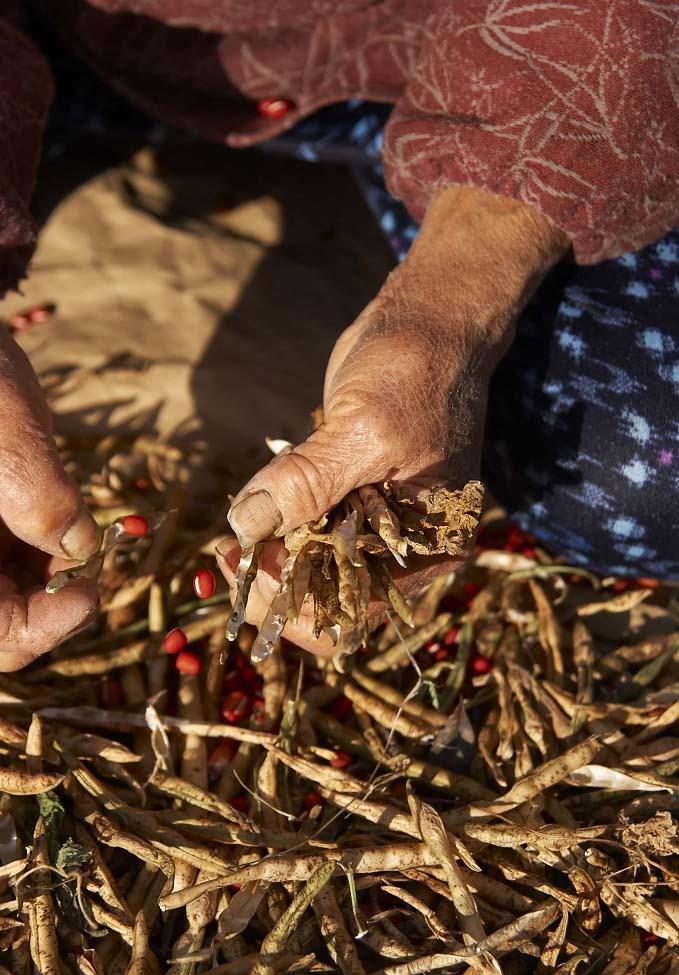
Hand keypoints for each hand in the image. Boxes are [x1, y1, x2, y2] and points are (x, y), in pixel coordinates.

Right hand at [0, 325, 100, 668]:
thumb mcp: (4, 427)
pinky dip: (52, 551)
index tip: (89, 595)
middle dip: (53, 601)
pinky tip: (70, 519)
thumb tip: (80, 546)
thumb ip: (35, 492)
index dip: (40, 628)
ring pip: (14, 595)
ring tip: (82, 533)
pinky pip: (18, 562)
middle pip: (4, 622)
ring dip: (57, 576)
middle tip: (94, 565)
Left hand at [217, 188, 569, 652]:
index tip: (246, 568)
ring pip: (312, 571)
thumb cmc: (415, 372)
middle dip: (274, 586)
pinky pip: (308, 534)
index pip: (354, 613)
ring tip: (230, 542)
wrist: (428, 324)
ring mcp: (375, 526)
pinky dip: (276, 532)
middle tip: (227, 554)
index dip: (294, 603)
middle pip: (329, 601)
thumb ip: (309, 481)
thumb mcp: (365, 428)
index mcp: (427, 549)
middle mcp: (403, 550)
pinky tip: (249, 518)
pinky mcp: (350, 498)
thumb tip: (246, 526)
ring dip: (269, 561)